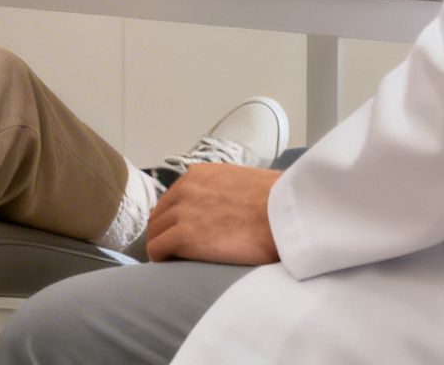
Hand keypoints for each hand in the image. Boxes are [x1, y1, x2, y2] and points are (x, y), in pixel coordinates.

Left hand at [145, 164, 282, 264]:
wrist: (288, 214)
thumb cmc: (281, 203)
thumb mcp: (246, 183)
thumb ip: (227, 191)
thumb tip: (231, 207)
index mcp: (200, 175)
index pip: (173, 198)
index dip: (175, 218)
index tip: (182, 233)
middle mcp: (186, 188)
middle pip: (160, 215)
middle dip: (164, 232)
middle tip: (175, 252)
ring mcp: (182, 212)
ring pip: (155, 232)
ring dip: (162, 246)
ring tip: (174, 262)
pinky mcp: (184, 236)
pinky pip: (157, 250)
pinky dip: (160, 259)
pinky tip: (171, 267)